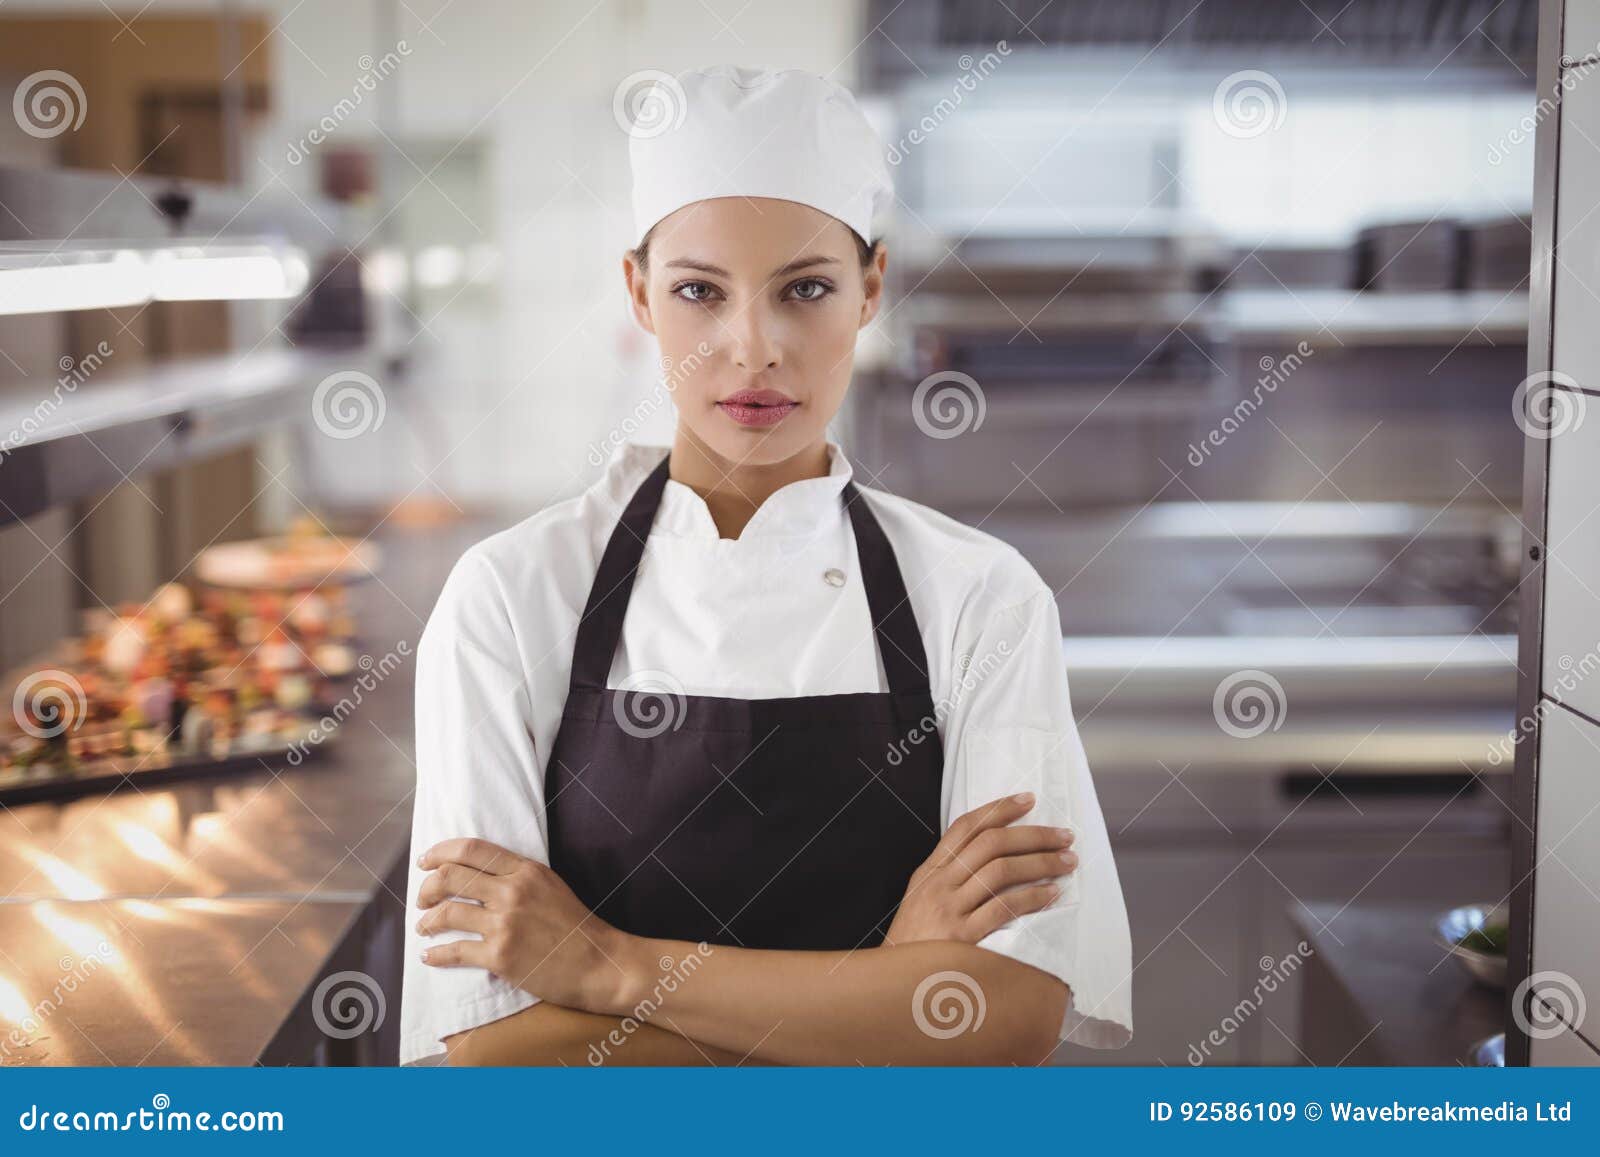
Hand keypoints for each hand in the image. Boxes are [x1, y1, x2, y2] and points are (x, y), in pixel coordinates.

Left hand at [416, 837, 628, 1012]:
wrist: (599, 964)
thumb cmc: (577, 927)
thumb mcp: (551, 886)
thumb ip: (518, 877)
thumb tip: (479, 875)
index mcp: (526, 871)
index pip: (472, 849)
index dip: (440, 852)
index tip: (425, 861)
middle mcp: (512, 892)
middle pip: (451, 877)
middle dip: (427, 888)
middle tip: (422, 899)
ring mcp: (505, 924)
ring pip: (447, 913)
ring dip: (427, 921)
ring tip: (424, 927)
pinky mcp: (501, 956)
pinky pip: (455, 952)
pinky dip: (436, 955)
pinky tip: (429, 956)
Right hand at [884, 792, 1075, 946]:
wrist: (892, 985)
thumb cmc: (914, 944)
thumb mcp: (920, 899)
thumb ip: (949, 876)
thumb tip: (991, 857)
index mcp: (930, 870)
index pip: (966, 827)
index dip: (999, 808)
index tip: (1029, 800)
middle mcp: (939, 883)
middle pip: (991, 843)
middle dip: (1033, 834)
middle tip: (1063, 835)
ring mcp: (950, 908)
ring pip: (1002, 870)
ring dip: (1041, 862)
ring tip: (1067, 862)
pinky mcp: (963, 937)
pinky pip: (1004, 908)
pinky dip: (1033, 897)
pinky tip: (1052, 894)